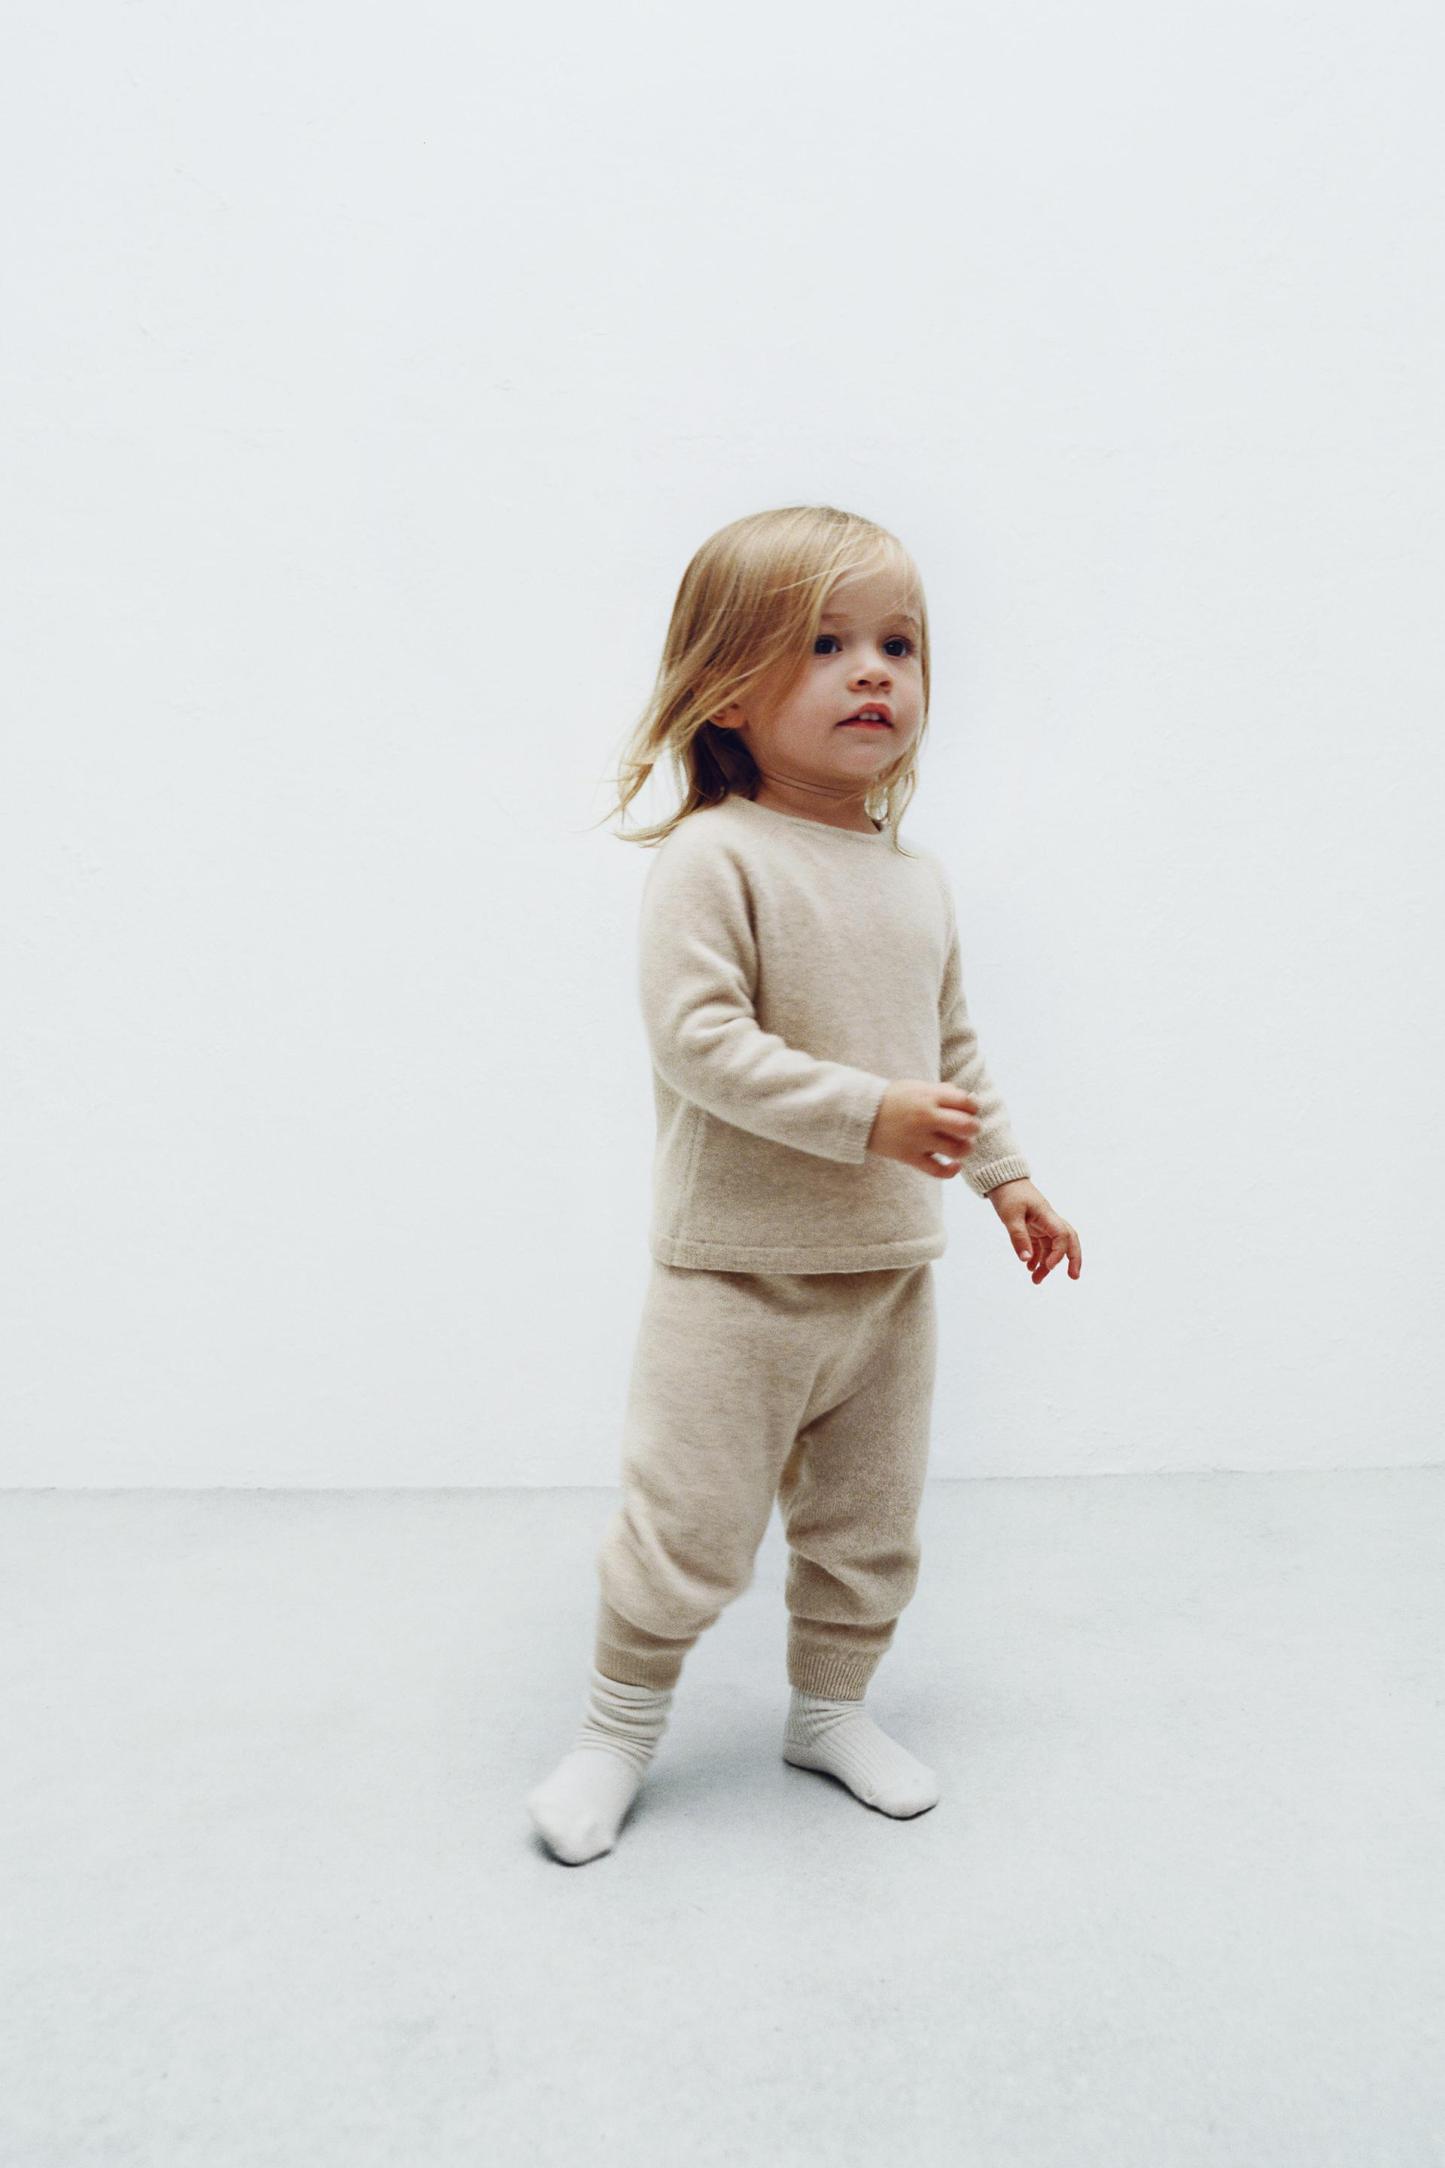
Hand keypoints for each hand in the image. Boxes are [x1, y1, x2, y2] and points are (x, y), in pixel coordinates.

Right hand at [866, 1081, 980, 1177]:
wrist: (861, 1114)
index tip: (970, 1110)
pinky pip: (937, 1170)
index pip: (966, 1102)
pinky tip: (955, 1165)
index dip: (974, 1107)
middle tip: (970, 1129)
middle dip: (974, 1128)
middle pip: (967, 1126)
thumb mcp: (917, 1087)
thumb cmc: (893, 1099)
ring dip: (966, 1148)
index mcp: (929, 1097)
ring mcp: (918, 1139)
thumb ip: (943, 1092)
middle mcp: (926, 1117)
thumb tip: (970, 1100)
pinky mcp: (910, 1157)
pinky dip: (951, 1171)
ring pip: (957, 1149)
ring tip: (962, 1146)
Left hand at [986, 1178, 1081, 1283]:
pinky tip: (1029, 1268)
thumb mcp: (1010, 1216)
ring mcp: (1042, 1224)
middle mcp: (1048, 1220)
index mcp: (1047, 1215)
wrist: (1001, 1180)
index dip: (1059, 1253)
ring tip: (1036, 1281)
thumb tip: (1026, 1261)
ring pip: (1051, 1246)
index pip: (1062, 1236)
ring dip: (1046, 1264)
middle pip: (1068, 1240)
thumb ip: (1019, 1237)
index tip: (1048, 1267)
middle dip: (1073, 1259)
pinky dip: (1036, 1257)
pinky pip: (1040, 1244)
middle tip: (1073, 1277)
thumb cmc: (1007, 1194)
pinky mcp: (1033, 1226)